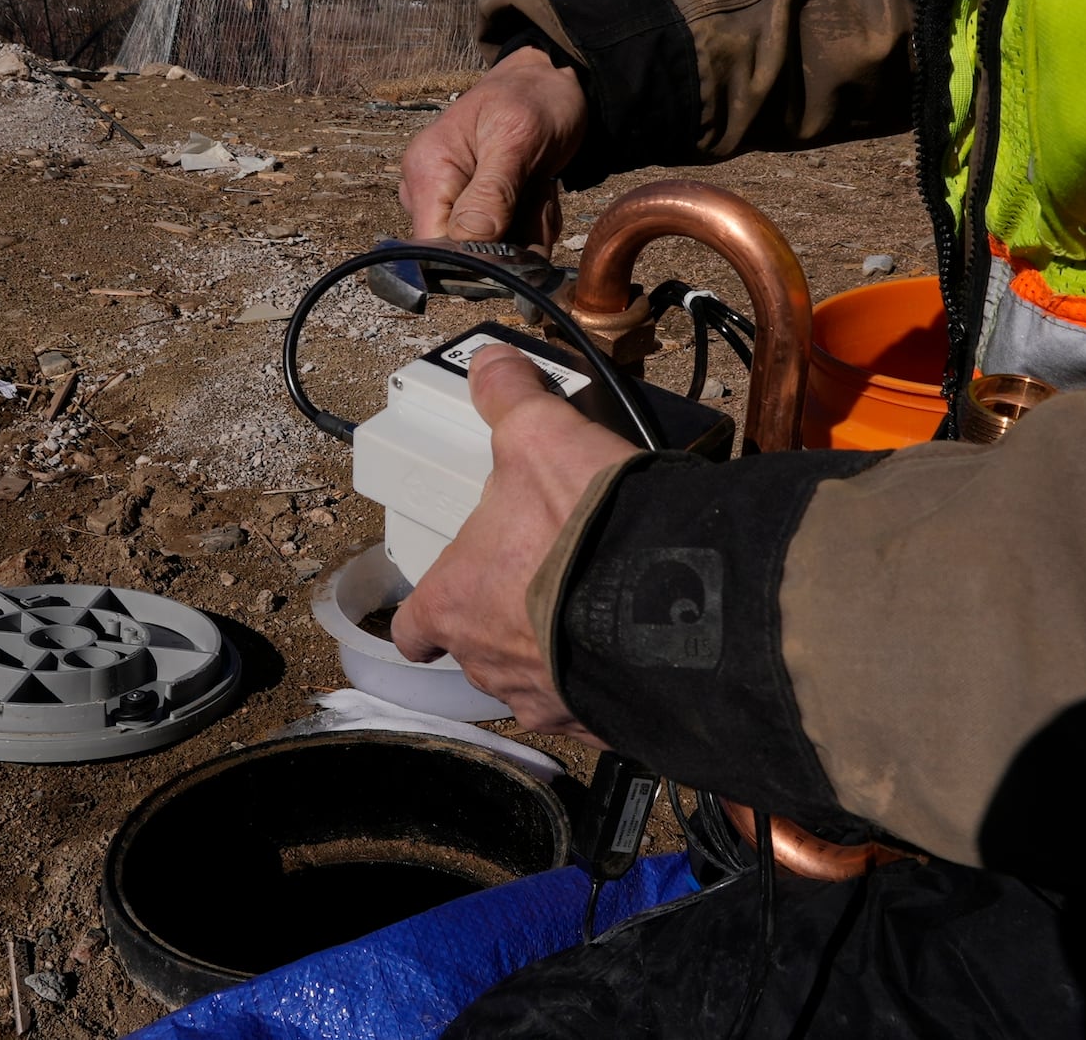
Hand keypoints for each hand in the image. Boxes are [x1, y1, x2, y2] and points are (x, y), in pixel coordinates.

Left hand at [392, 345, 639, 745]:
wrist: (672, 600)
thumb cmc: (582, 529)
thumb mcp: (539, 437)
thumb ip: (508, 398)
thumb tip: (491, 362)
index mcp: (455, 604)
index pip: (414, 626)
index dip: (421, 617)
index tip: (433, 610)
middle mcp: (490, 663)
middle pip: (478, 652)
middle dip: (502, 623)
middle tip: (537, 585)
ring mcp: (548, 701)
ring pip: (536, 682)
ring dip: (554, 652)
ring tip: (592, 611)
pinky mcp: (603, 722)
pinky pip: (594, 705)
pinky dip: (606, 678)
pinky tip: (633, 643)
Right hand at [398, 47, 587, 248]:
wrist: (551, 83)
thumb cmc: (532, 99)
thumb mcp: (518, 138)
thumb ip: (494, 191)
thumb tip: (469, 240)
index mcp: (427, 172)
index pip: (432, 246)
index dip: (472, 258)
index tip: (513, 236)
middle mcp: (430, 193)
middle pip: (468, 254)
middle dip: (513, 236)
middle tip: (536, 192)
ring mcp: (452, 204)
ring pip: (494, 252)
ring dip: (529, 228)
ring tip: (538, 186)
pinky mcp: (475, 211)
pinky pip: (507, 242)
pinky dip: (531, 225)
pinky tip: (537, 193)